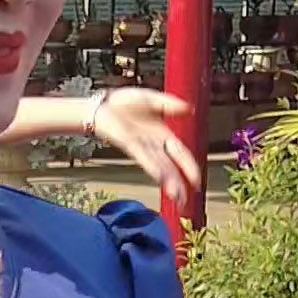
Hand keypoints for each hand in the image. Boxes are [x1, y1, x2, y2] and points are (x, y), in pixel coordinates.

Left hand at [85, 87, 202, 206]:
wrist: (101, 105)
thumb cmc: (121, 103)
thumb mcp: (150, 99)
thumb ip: (168, 104)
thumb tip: (188, 108)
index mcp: (162, 135)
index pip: (180, 154)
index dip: (189, 167)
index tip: (196, 181)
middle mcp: (153, 144)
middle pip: (170, 166)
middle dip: (179, 183)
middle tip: (184, 199)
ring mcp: (141, 147)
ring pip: (159, 167)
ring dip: (169, 181)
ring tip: (176, 195)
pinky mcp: (129, 145)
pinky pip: (145, 158)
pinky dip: (155, 168)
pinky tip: (162, 178)